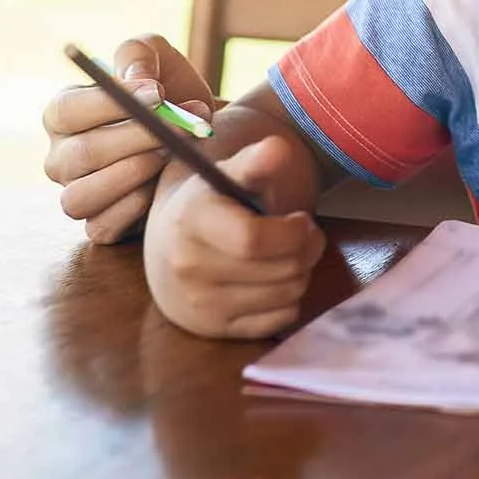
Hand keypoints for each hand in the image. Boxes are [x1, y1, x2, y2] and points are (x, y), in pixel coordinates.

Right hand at [42, 34, 216, 243]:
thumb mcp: (156, 56)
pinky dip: (133, 208)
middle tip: (182, 126)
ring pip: (81, 196)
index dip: (112, 103)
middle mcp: (60, 157)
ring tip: (171, 154)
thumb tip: (139, 81)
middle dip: (138, 139)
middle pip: (82, 154)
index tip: (159, 95)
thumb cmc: (168, 89)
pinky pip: (102, 226)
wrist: (198, 130)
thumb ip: (139, 56)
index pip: (68, 110)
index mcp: (63, 113)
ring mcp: (76, 193)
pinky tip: (160, 187)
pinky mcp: (99, 224)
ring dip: (134, 174)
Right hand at [142, 135, 326, 339]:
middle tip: (305, 235)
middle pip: (282, 269)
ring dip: (302, 272)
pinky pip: (281, 320)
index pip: (253, 239)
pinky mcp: (214, 330)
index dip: (293, 232)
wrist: (169, 248)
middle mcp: (188, 268)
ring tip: (288, 255)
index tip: (302, 220)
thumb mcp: (228, 175)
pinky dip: (288, 300)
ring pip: (288, 295)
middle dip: (309, 248)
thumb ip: (255, 161)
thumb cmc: (211, 205)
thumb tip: (277, 148)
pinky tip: (273, 281)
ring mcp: (199, 305)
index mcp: (190, 221)